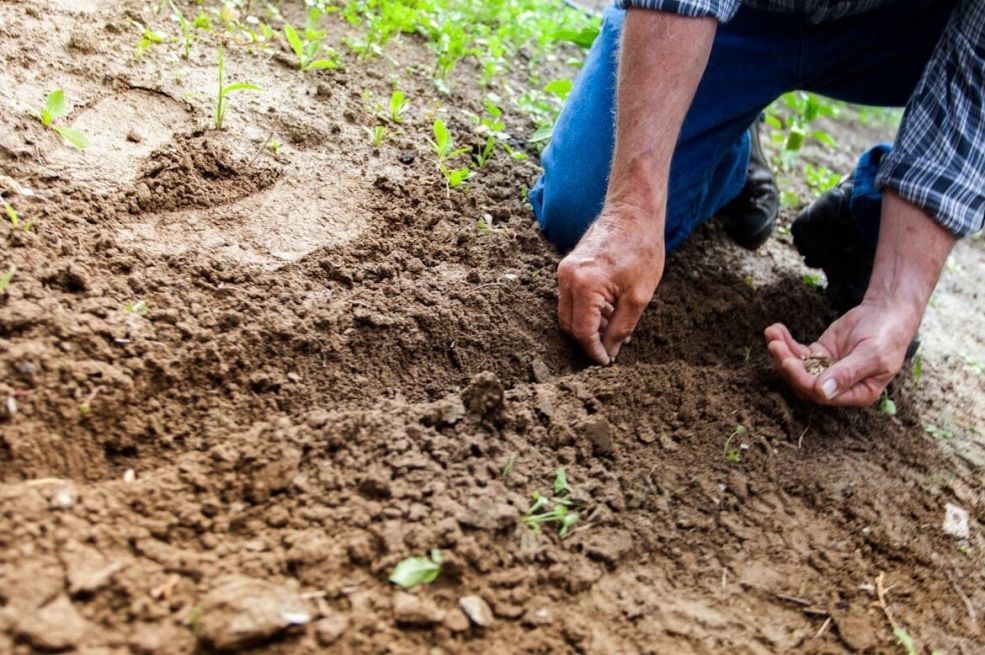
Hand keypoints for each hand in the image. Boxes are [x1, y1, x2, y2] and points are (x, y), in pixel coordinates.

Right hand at [557, 206, 664, 364]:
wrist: (633, 213)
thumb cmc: (641, 249)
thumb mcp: (639, 296)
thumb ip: (621, 328)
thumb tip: (610, 351)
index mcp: (584, 285)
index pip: (582, 332)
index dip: (594, 351)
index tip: (606, 362)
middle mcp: (567, 278)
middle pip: (569, 325)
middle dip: (588, 340)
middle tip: (611, 348)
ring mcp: (564, 271)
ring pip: (567, 313)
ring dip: (588, 325)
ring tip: (614, 326)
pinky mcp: (567, 267)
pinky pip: (570, 298)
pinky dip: (586, 310)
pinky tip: (609, 310)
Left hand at [764, 300, 919, 405]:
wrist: (887, 312)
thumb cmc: (887, 336)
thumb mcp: (872, 355)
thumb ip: (847, 374)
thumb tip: (822, 392)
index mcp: (857, 393)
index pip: (822, 394)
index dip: (802, 380)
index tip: (788, 362)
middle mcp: (839, 386)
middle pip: (804, 382)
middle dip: (786, 364)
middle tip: (774, 345)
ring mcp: (827, 370)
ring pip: (798, 367)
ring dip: (782, 352)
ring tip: (771, 333)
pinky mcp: (820, 354)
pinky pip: (798, 352)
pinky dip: (785, 342)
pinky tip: (775, 329)